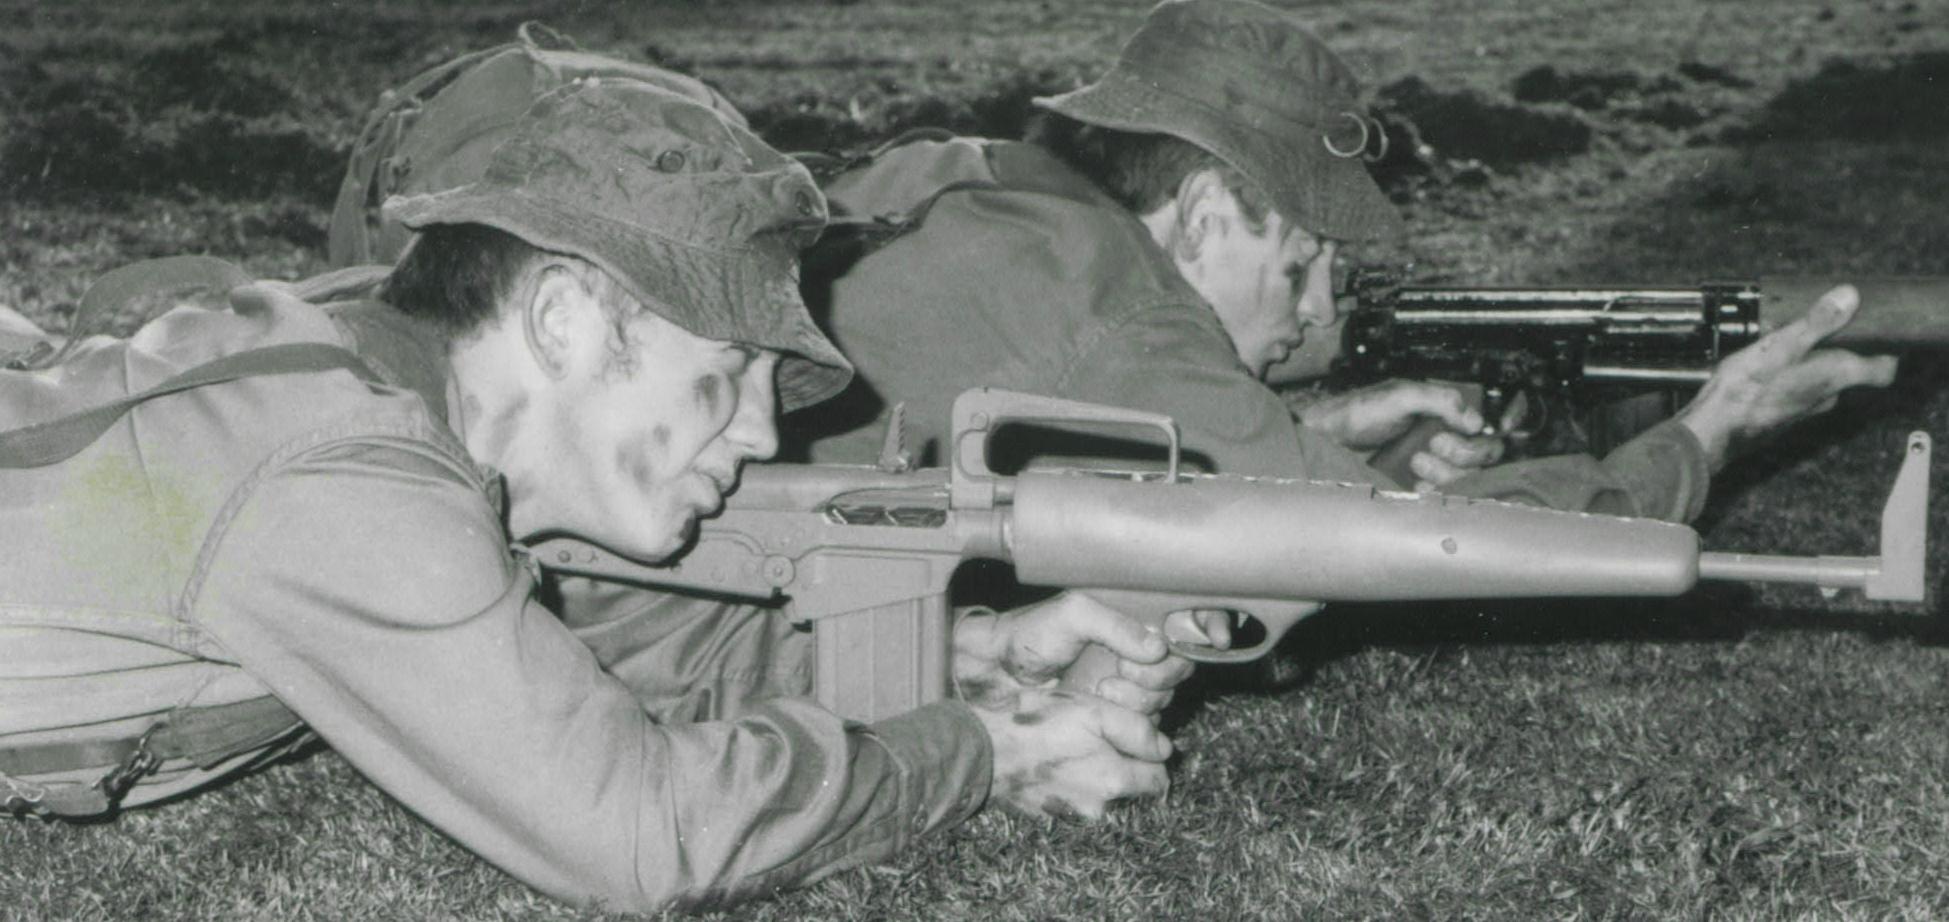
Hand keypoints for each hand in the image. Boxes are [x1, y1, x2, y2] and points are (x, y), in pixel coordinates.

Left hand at [954, 591, 1191, 715]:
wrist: (999, 675)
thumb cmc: (1032, 634)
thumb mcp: (1073, 613)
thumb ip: (1115, 625)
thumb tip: (1156, 646)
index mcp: (1134, 615)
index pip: (1189, 615)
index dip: (1212, 624)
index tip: (1215, 638)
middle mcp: (1139, 648)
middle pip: (1182, 663)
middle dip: (1159, 671)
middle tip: (1122, 670)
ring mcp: (1132, 682)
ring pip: (1167, 693)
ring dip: (1142, 695)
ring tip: (1102, 690)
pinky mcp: (1121, 713)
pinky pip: (1149, 720)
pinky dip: (1133, 716)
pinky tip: (1103, 705)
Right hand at [972, 686, 1171, 819]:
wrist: (980, 750)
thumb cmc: (1037, 724)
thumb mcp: (1094, 712)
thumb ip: (1136, 730)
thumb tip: (1164, 748)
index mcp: (1114, 782)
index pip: (1159, 780)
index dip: (1152, 754)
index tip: (1135, 735)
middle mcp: (1097, 808)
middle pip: (1129, 787)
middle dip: (1123, 763)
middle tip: (1099, 734)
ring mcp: (1071, 815)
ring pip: (1101, 791)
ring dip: (1095, 771)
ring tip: (1072, 743)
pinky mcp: (1047, 814)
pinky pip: (1073, 796)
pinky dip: (1070, 780)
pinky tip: (1053, 757)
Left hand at [1298, 379, 1505, 488]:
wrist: (1329, 437)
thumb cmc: (1360, 411)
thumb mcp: (1401, 396)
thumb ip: (1439, 401)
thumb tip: (1475, 421)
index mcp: (1445, 412)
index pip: (1487, 431)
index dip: (1483, 439)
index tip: (1462, 436)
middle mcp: (1445, 436)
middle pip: (1483, 457)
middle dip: (1461, 453)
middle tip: (1433, 444)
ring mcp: (1434, 461)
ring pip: (1464, 478)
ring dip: (1445, 472)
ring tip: (1416, 461)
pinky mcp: (1420, 482)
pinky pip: (1443, 495)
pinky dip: (1434, 490)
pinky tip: (1418, 483)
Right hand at [1675, 284, 1898, 470]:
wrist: (1716, 429)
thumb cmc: (1747, 391)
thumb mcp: (1782, 345)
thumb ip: (1818, 321)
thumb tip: (1848, 297)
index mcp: (1836, 375)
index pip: (1883, 370)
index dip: (1887, 352)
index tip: (1879, 334)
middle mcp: (1828, 395)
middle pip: (1852, 372)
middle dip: (1844, 348)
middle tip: (1829, 326)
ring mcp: (1807, 408)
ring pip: (1825, 380)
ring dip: (1816, 361)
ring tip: (1793, 341)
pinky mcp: (1785, 413)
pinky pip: (1801, 389)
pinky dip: (1795, 375)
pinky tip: (1771, 365)